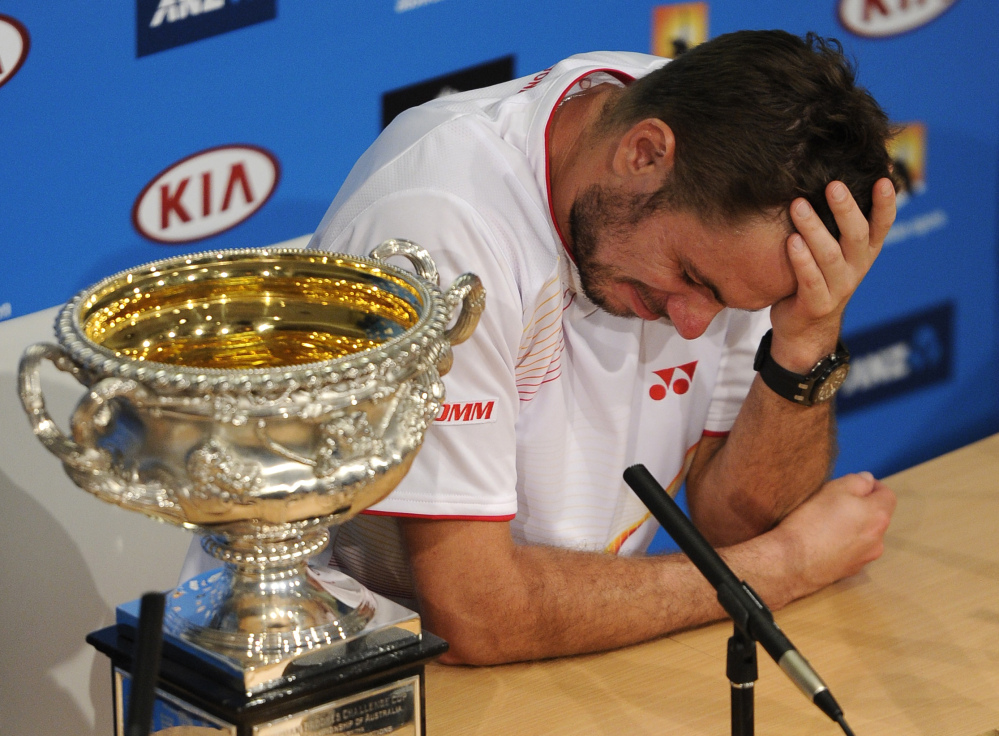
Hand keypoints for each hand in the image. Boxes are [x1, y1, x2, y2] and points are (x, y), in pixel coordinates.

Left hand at [769, 178, 895, 371]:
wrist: (804, 331)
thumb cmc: (816, 279)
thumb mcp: (833, 252)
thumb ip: (835, 226)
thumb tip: (829, 179)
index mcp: (864, 253)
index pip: (882, 225)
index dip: (886, 204)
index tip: (884, 179)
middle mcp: (856, 268)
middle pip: (857, 235)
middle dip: (846, 209)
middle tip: (832, 185)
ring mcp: (839, 288)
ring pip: (829, 255)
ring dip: (814, 228)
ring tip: (798, 206)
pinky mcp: (817, 305)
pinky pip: (810, 280)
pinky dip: (801, 260)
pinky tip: (791, 242)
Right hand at [773, 472, 895, 599]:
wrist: (793, 561)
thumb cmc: (813, 519)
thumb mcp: (833, 488)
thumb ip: (857, 481)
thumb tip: (868, 481)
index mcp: (878, 516)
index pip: (887, 495)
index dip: (872, 486)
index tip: (852, 485)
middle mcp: (879, 539)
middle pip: (876, 516)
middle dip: (861, 507)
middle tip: (835, 503)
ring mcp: (866, 558)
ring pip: (865, 535)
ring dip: (853, 527)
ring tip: (827, 525)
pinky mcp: (851, 571)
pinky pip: (852, 551)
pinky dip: (844, 544)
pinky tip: (823, 542)